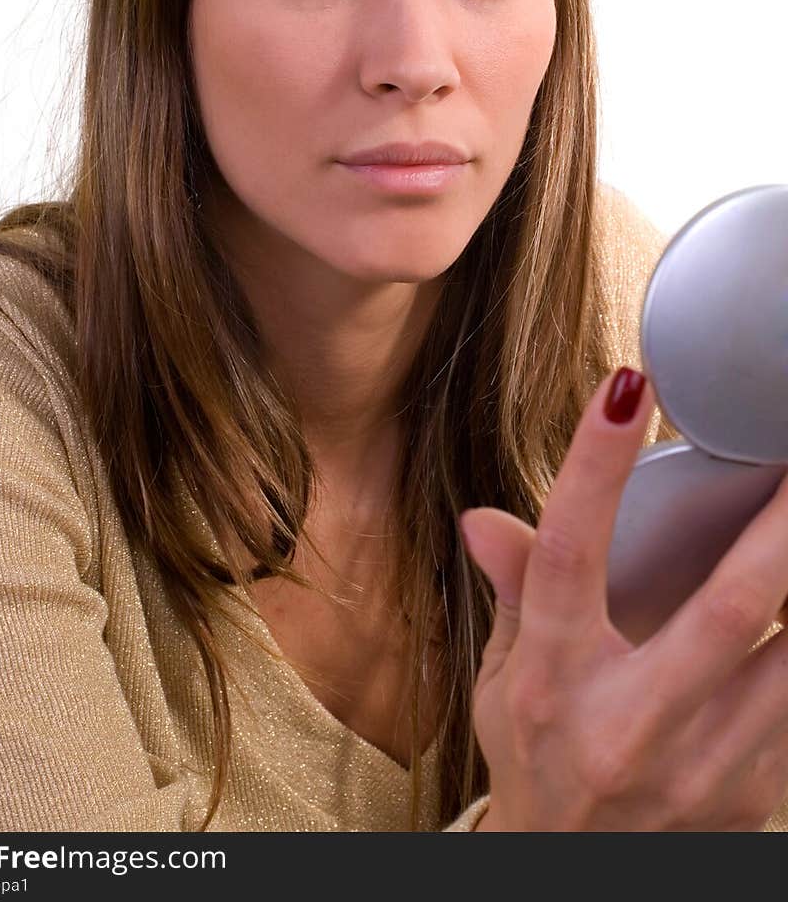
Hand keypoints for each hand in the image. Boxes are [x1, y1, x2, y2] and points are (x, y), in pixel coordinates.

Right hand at [461, 367, 787, 830]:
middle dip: (778, 525)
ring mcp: (702, 764)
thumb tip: (482, 518)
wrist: (575, 879)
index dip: (596, 467)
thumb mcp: (500, 682)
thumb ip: (513, 592)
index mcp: (552, 678)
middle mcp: (629, 721)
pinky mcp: (756, 793)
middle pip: (726, 609)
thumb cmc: (537, 761)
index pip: (567, 555)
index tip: (627, 388)